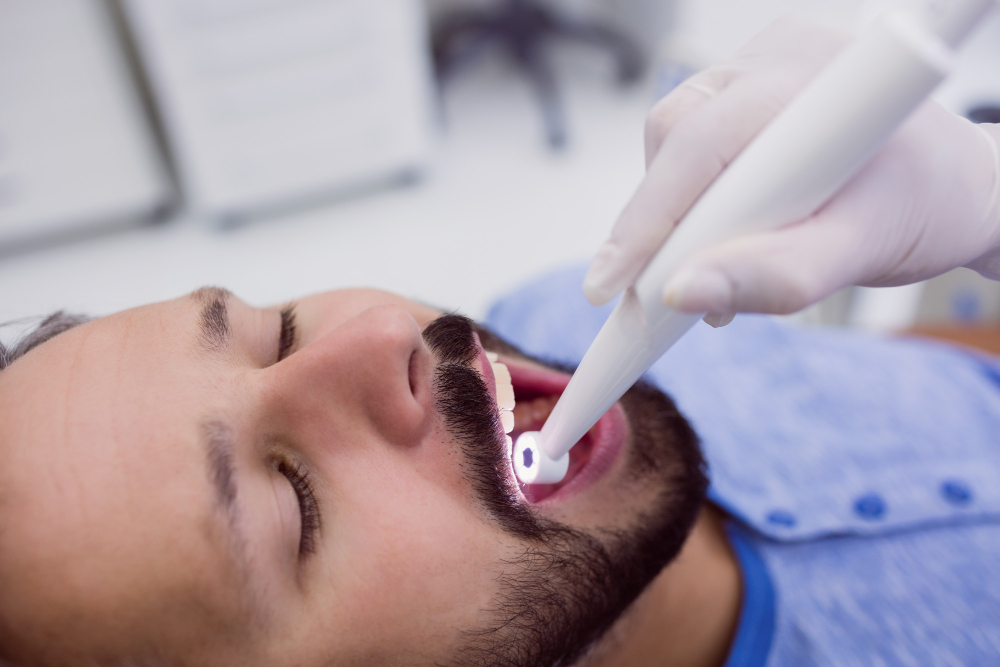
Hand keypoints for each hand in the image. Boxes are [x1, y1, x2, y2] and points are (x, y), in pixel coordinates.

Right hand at [583, 16, 999, 326]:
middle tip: (663, 295)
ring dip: (681, 219)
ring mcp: (758, 72)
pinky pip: (693, 148)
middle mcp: (776, 60)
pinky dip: (696, 205)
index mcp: (809, 78)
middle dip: (661, 223)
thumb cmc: (928, 207)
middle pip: (674, 137)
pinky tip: (726, 240)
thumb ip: (779, 276)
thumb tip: (681, 294)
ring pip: (675, 146)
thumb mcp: (863, 251)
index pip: (698, 142)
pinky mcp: (747, 95)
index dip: (649, 215)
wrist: (957, 188)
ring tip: (715, 272)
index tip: (613, 284)